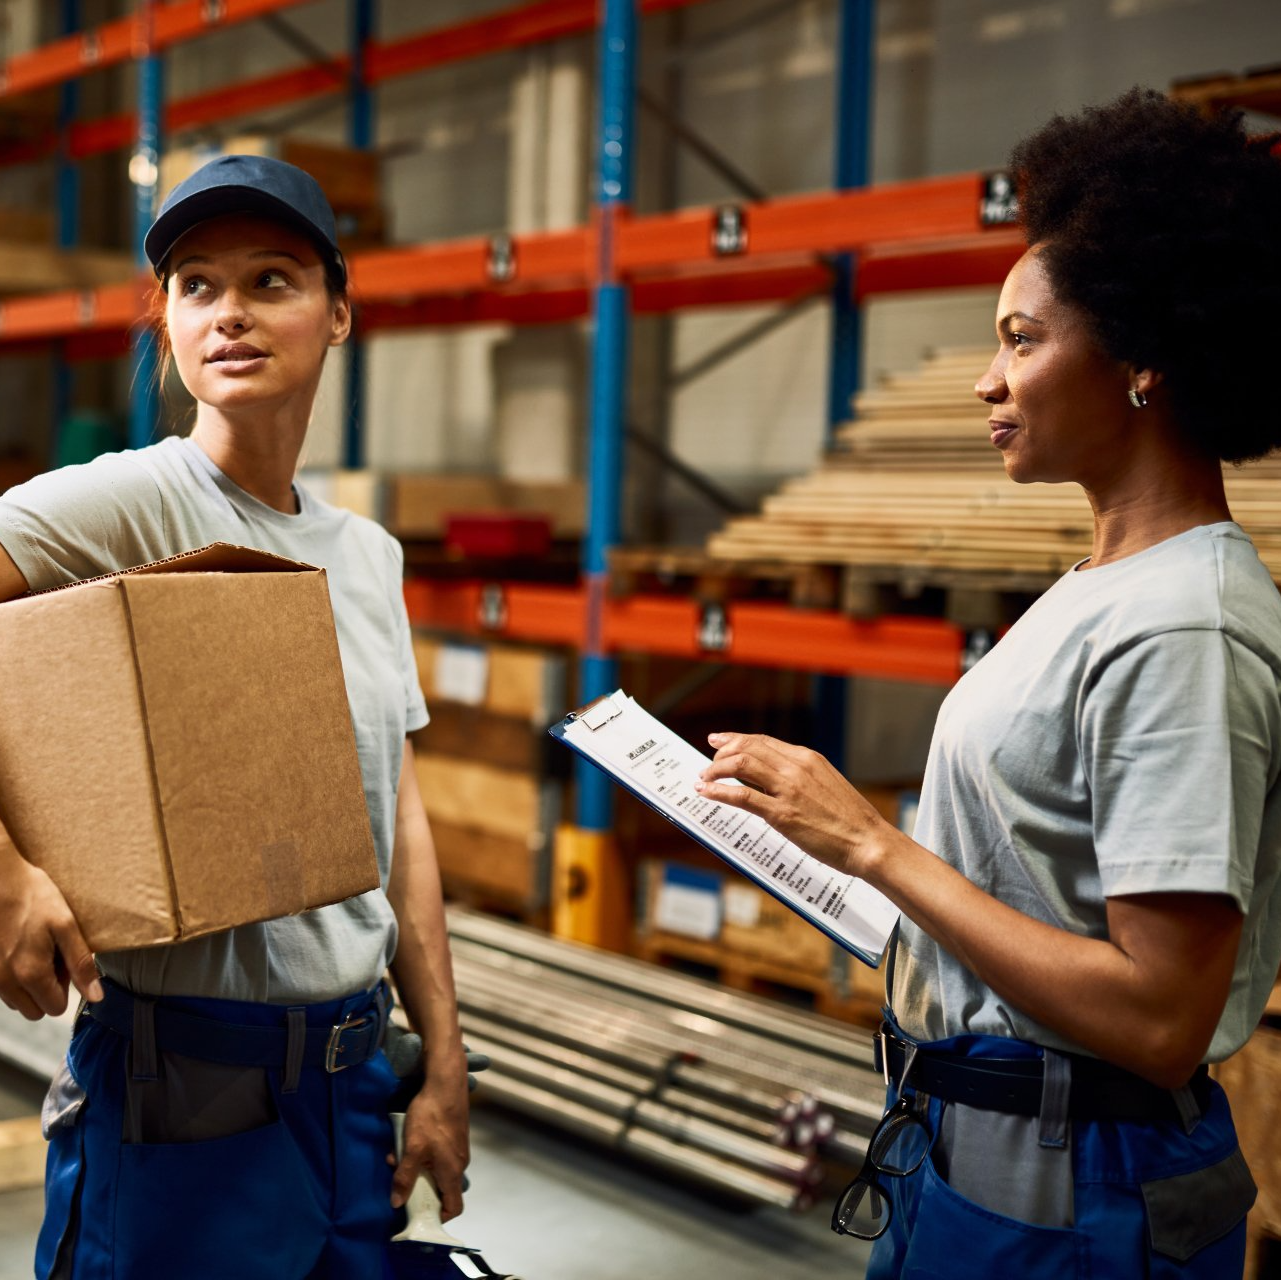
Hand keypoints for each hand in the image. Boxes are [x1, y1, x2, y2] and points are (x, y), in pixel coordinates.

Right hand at [0, 835, 101, 1019]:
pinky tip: (21, 949)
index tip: (65, 960)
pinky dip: (15, 976)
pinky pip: (4, 988)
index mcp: (30, 974)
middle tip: (53, 956)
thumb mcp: (66, 926)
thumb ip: (82, 965)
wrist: (0, 880)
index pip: (56, 1008)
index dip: (67, 985)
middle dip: (48, 989)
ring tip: (36, 949)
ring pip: (18, 1001)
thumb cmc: (34, 897)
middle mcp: (5, 982)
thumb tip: (95, 996)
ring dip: (30, 984)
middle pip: (36, 1010)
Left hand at [389, 1046, 470, 1220]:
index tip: (421, 1214)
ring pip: (438, 1170)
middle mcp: (459, 1162)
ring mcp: (458, 1148)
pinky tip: (409, 1142)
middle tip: (402, 1182)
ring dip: (419, 1169)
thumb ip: (405, 1177)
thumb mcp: (412, 1149)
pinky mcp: (454, 1135)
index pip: (454, 1207)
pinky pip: (439, 1155)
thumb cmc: (431, 1116)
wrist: (445, 1083)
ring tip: (400, 1157)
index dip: (440, 1216)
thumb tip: (396, 1202)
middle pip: (444, 1189)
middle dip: (421, 1188)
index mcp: (453, 1171)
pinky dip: (424, 1155)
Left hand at [696, 732, 890, 876]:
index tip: (718, 740)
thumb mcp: (826, 782)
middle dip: (720, 753)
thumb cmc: (850, 819)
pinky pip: (742, 796)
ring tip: (705, 779)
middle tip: (707, 764)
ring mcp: (788, 789)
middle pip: (747, 748)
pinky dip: (718, 791)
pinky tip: (707, 793)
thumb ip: (801, 775)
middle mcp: (796, 767)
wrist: (868, 841)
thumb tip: (776, 774)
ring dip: (715, 770)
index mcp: (807, 758)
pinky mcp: (782, 814)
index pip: (762, 741)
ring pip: (740, 765)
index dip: (735, 739)